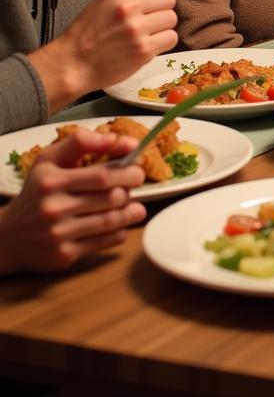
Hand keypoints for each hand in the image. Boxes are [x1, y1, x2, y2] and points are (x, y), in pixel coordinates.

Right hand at [0, 129, 146, 274]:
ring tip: (136, 207)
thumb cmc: (37, 192)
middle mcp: (54, 208)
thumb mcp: (50, 160)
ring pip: (111, 220)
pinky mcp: (64, 255)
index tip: (137, 166)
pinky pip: (104, 241)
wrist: (7, 237)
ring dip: (131, 212)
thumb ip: (83, 142)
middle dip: (131, 188)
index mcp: (52, 181)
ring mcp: (59, 234)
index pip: (102, 174)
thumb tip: (127, 141)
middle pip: (112, 196)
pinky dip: (119, 232)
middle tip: (135, 184)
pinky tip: (120, 225)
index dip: (128, 169)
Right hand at [29, 0, 179, 110]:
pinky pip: (171, 38)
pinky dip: (164, 42)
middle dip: (163, 8)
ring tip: (147, 33)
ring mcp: (136, 29)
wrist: (72, 65)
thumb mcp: (101, 3)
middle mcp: (127, 7)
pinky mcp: (143, 49)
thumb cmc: (86, 35)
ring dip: (164, 26)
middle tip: (150, 19)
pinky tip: (149, 44)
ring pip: (171, 19)